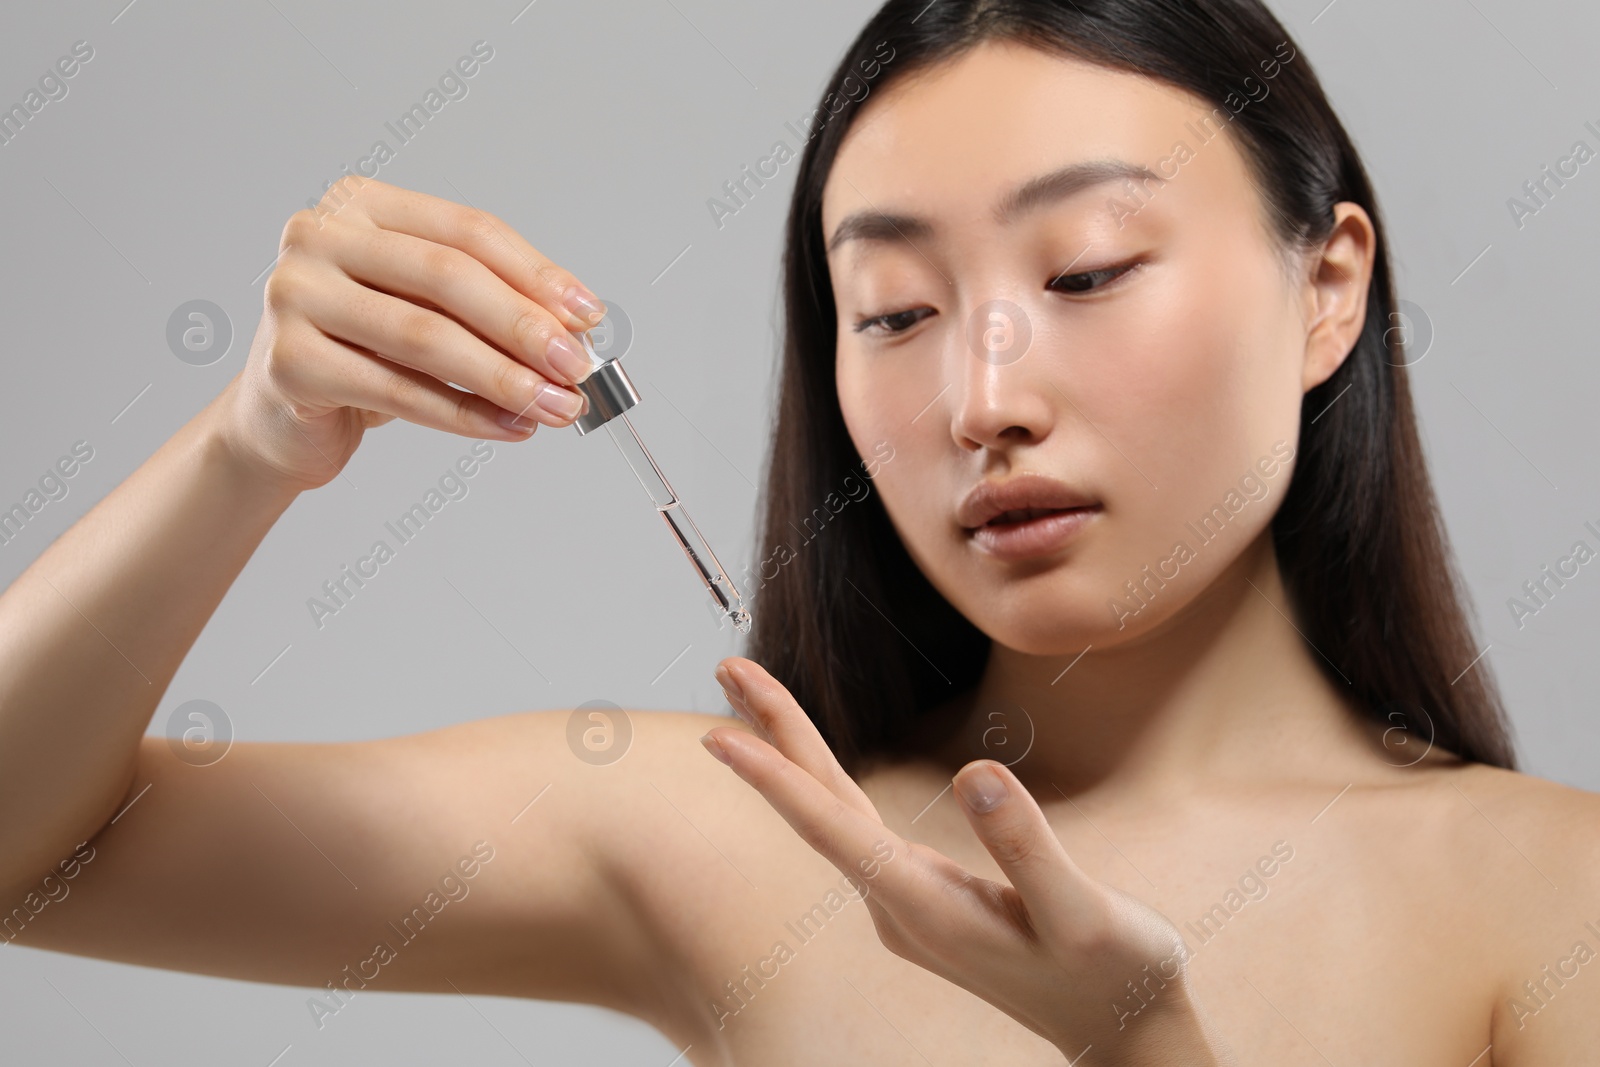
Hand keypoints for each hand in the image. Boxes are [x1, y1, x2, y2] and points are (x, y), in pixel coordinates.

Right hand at [220, 177, 607, 492]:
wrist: (281, 418)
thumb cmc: (362, 353)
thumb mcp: (426, 311)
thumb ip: (488, 305)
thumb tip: (576, 328)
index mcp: (360, 205)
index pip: (467, 230)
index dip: (536, 273)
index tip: (587, 314)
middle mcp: (319, 237)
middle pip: (448, 277)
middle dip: (525, 326)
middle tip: (577, 365)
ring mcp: (295, 295)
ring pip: (426, 337)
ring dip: (504, 377)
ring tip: (555, 405)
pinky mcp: (290, 362)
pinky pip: (398, 391)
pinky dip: (465, 414)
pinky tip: (509, 426)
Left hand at [701, 657, 1237, 1065]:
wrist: (1122, 1033)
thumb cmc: (1113, 973)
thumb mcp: (1083, 915)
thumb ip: (1027, 848)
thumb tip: (976, 774)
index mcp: (926, 908)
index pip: (834, 829)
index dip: (776, 780)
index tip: (721, 736)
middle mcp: (898, 906)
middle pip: (818, 807)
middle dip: (771, 735)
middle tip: (726, 668)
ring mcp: (905, 903)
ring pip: (831, 812)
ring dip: (791, 751)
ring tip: (749, 695)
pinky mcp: (922, 897)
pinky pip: (854, 825)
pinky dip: (823, 780)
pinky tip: (809, 764)